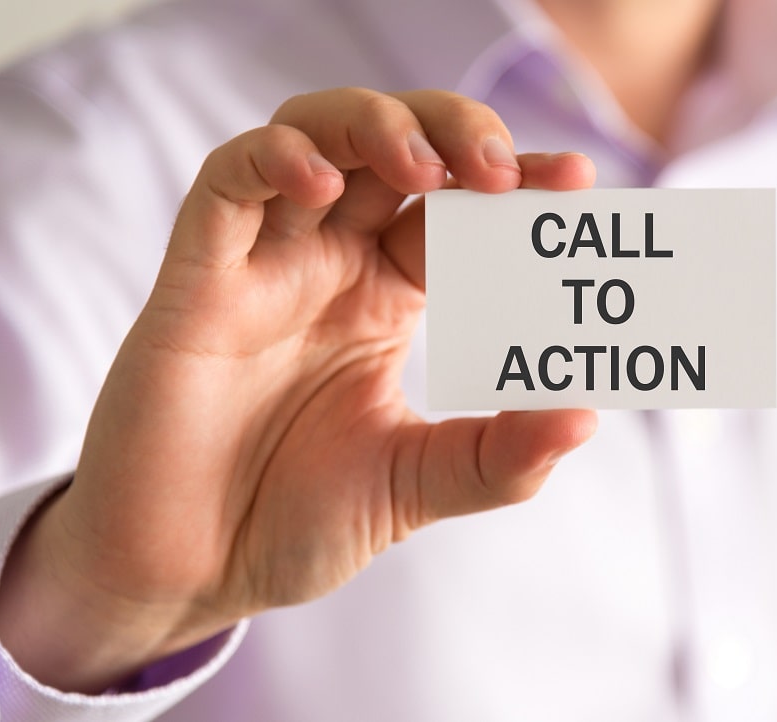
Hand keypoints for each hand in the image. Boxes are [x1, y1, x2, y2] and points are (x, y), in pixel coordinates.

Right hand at [0, 89, 596, 692]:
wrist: (191, 571)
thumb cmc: (295, 520)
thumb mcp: (416, 485)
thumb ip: (499, 458)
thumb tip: (586, 417)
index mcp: (385, 299)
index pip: (456, 211)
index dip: (513, 184)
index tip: (576, 181)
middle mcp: (330, 266)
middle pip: (393, 149)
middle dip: (454, 134)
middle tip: (506, 170)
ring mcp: (264, 265)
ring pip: (313, 137)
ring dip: (374, 127)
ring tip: (427, 166)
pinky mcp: (197, 280)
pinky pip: (227, 185)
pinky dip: (273, 162)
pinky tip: (320, 185)